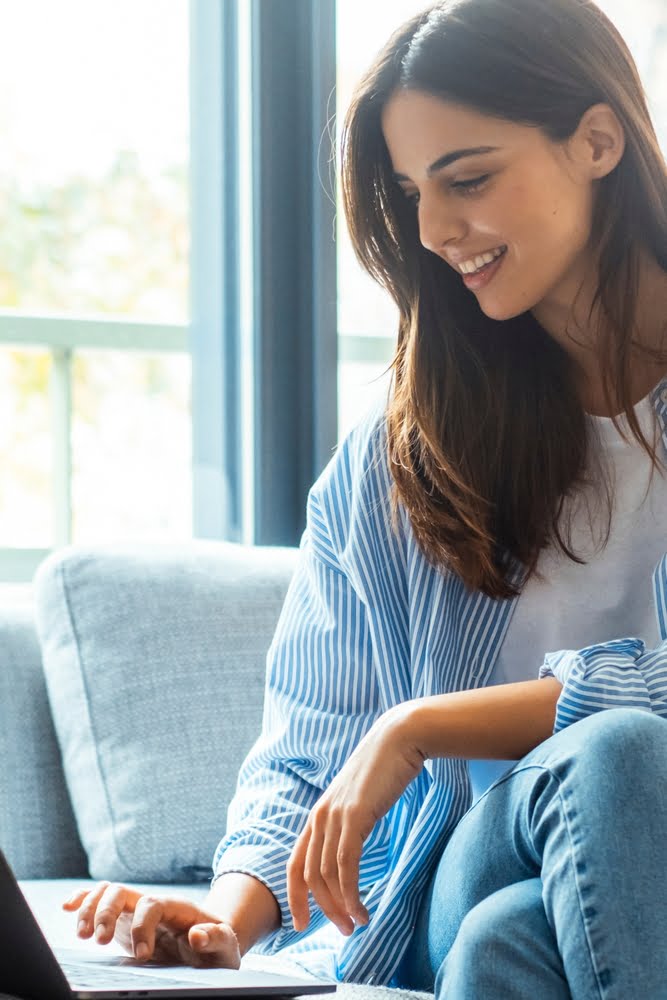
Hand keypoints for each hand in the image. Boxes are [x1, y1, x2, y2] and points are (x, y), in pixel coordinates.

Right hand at [63, 883, 240, 967]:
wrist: (211, 943)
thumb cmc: (218, 947)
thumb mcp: (226, 946)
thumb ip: (216, 939)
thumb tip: (197, 934)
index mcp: (176, 908)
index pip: (152, 905)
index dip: (143, 927)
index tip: (142, 955)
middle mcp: (152, 904)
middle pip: (123, 892)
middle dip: (106, 912)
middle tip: (100, 942)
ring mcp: (135, 911)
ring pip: (107, 894)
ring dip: (89, 909)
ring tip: (82, 935)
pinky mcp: (123, 922)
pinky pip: (99, 901)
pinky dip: (82, 900)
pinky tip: (67, 907)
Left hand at [287, 704, 423, 936]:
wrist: (398, 738)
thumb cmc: (384, 770)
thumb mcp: (359, 799)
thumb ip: (349, 821)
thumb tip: (352, 846)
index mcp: (318, 814)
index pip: (295, 864)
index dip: (295, 897)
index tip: (303, 923)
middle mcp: (320, 816)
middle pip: (310, 877)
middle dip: (323, 910)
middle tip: (343, 931)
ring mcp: (335, 816)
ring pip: (327, 876)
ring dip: (340, 907)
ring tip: (357, 925)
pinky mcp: (354, 816)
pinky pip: (346, 866)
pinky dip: (352, 894)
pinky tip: (363, 909)